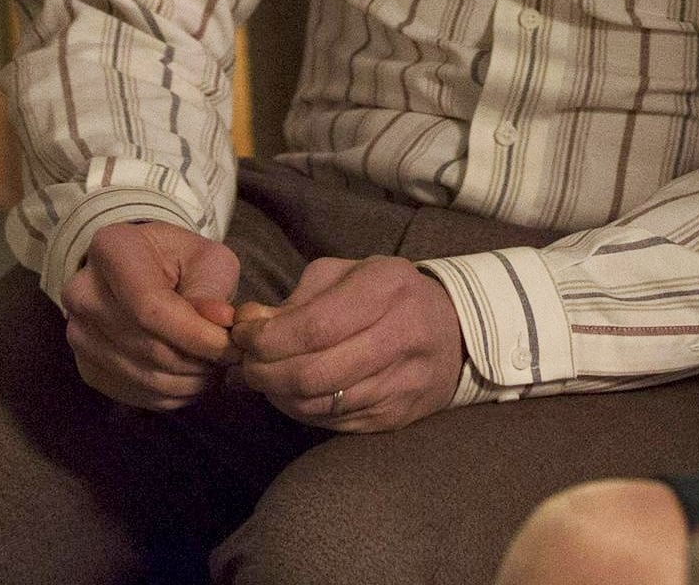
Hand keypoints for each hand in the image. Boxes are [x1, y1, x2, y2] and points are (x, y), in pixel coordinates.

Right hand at [62, 220, 240, 410]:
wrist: (141, 272)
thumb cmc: (178, 261)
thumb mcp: (205, 258)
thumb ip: (212, 288)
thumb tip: (220, 322)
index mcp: (112, 250)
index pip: (151, 307)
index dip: (195, 335)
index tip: (230, 345)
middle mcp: (83, 293)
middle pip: (147, 346)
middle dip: (197, 361)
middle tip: (229, 358)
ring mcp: (78, 333)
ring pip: (142, 376)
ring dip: (188, 382)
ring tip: (213, 367)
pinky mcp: (86, 365)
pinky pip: (133, 393)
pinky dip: (170, 394)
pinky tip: (190, 378)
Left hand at [232, 255, 467, 432]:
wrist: (455, 334)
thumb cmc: (387, 297)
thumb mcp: (347, 276)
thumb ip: (296, 299)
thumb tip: (244, 325)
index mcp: (387, 288)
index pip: (315, 327)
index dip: (268, 339)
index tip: (243, 338)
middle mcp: (402, 335)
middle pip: (314, 373)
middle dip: (265, 373)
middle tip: (248, 366)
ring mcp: (402, 382)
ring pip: (320, 404)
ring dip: (279, 395)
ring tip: (267, 379)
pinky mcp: (396, 416)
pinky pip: (332, 422)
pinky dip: (302, 410)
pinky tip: (295, 393)